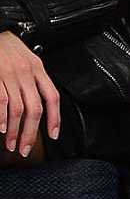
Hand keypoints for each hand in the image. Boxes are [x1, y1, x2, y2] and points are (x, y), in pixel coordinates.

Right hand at [0, 32, 59, 156]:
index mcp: (38, 70)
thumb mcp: (28, 61)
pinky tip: (2, 129)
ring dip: (15, 131)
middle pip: (35, 108)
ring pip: (18, 109)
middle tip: (26, 149)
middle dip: (31, 132)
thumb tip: (39, 107)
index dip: (55, 118)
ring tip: (12, 144)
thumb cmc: (9, 49)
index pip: (52, 97)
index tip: (53, 135)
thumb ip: (34, 81)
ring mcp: (10, 75)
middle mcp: (27, 73)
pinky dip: (2, 117)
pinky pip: (1, 101)